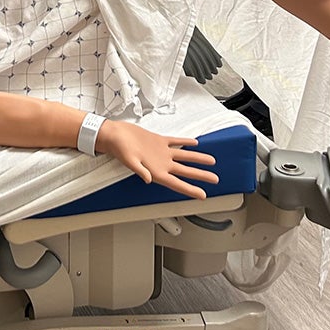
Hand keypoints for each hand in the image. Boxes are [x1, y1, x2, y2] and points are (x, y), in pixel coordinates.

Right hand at [95, 121, 217, 198]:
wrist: (114, 134)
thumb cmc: (119, 148)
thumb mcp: (129, 160)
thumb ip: (140, 170)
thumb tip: (148, 179)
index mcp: (156, 171)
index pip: (177, 183)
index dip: (191, 190)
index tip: (203, 195)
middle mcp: (161, 163)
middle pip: (186, 171)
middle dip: (201, 176)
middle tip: (215, 179)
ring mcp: (162, 152)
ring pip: (184, 157)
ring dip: (198, 159)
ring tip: (211, 162)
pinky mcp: (159, 140)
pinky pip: (176, 142)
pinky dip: (186, 142)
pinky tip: (194, 142)